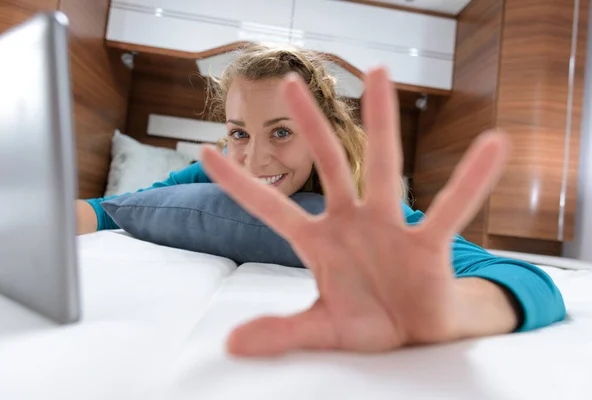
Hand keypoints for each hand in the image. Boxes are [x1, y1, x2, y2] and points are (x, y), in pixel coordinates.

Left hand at [201, 68, 513, 356]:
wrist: (417, 334)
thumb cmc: (370, 321)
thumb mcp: (323, 328)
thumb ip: (282, 331)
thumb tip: (231, 345)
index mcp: (319, 241)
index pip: (270, 206)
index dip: (237, 181)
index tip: (205, 150)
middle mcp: (352, 222)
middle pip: (328, 163)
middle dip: (310, 123)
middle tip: (291, 81)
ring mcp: (390, 227)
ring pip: (384, 166)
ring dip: (381, 121)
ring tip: (380, 73)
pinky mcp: (427, 243)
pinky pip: (449, 209)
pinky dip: (470, 181)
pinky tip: (492, 146)